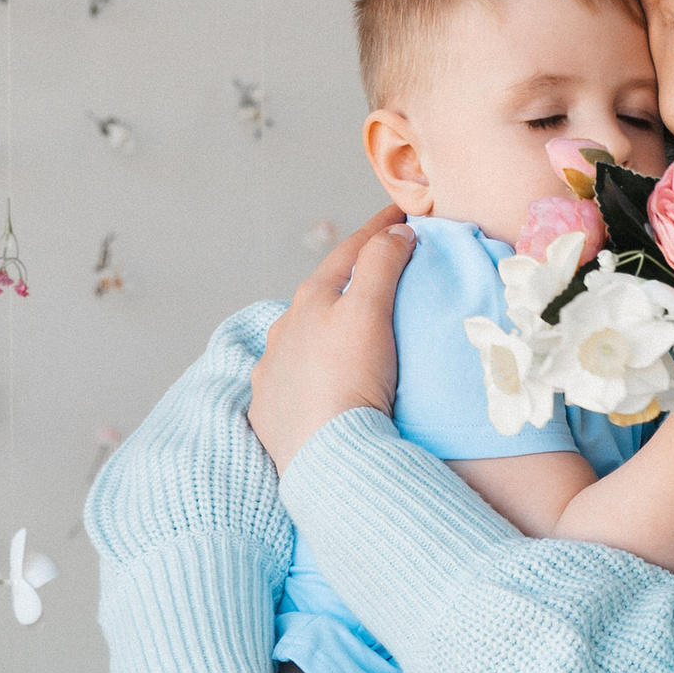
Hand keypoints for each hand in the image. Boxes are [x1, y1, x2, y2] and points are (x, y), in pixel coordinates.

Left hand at [247, 206, 413, 471]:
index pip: (351, 252)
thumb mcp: (369, 313)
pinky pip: (288, 377)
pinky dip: (306, 366)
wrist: (325, 459)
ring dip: (323, 323)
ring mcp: (274, 371)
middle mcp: (284, 331)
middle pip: (322, 291)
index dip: (379, 229)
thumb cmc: (348, 382)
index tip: (402, 213)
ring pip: (300, 334)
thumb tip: (395, 233)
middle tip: (379, 266)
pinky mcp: (271, 410)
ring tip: (347, 326)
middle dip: (349, 276)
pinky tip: (314, 376)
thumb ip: (381, 266)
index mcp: (311, 300)